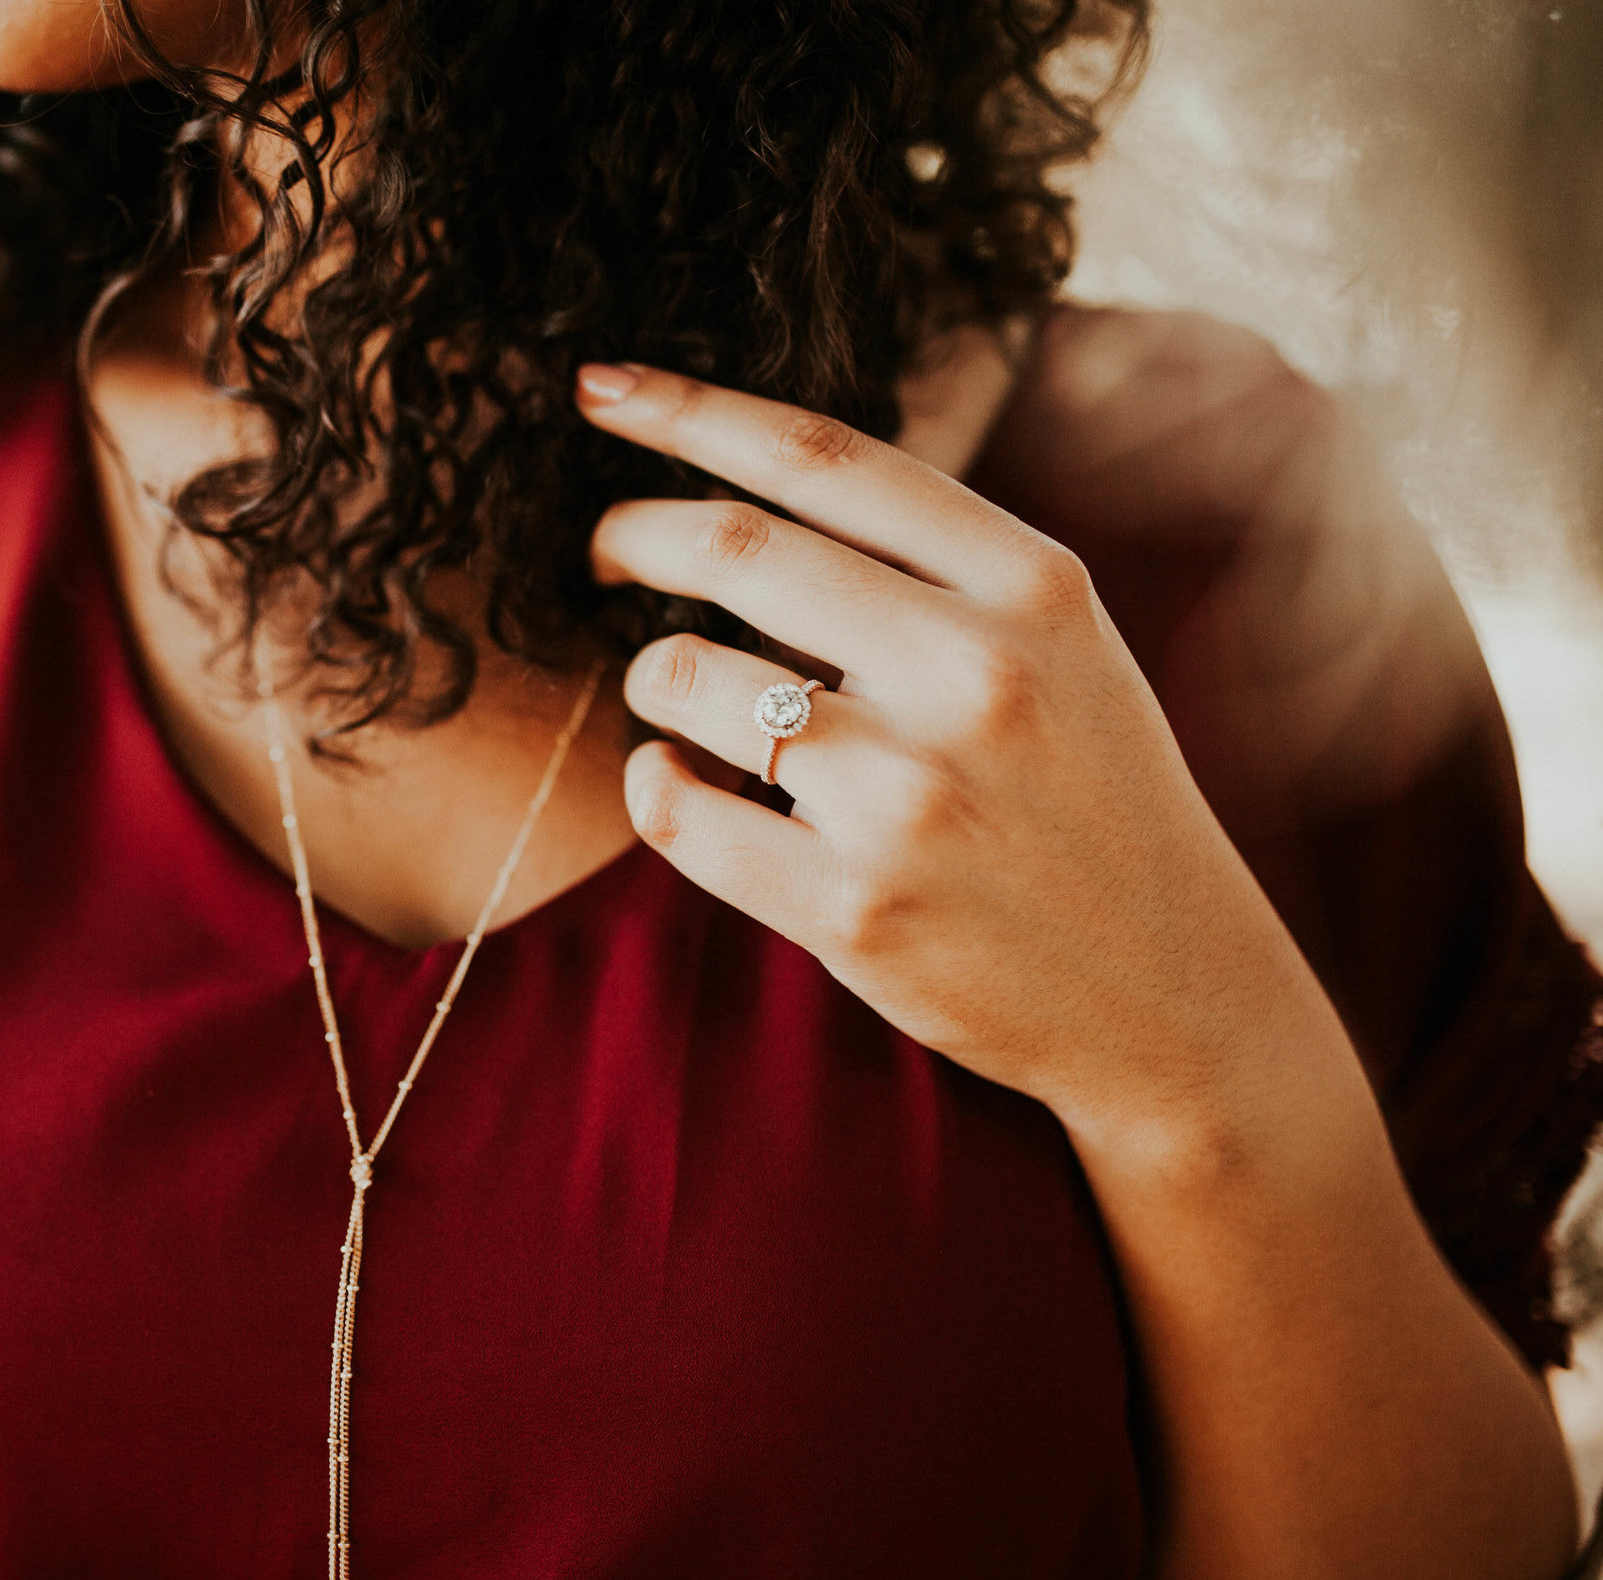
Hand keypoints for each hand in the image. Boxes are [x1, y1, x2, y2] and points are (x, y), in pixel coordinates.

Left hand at [576, 363, 1355, 1151]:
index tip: (599, 387)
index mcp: (1033, 586)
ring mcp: (910, 796)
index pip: (823, 456)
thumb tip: (747, 484)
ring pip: (680, 678)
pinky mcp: (851, 907)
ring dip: (650, 678)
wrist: (1175, 998)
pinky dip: (649, 787)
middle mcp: (974, 673)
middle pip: (730, 548)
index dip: (688, 409)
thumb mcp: (1061, 648)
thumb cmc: (1090, 802)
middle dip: (632, 533)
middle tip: (603, 550)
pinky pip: (672, 810)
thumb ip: (935, 564)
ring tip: (682, 701)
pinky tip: (680, 788)